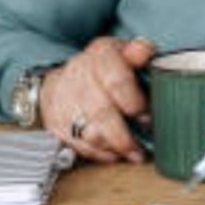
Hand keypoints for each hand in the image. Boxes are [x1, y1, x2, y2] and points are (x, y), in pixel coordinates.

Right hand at [41, 36, 155, 163]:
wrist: (65, 79)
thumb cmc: (105, 68)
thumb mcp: (124, 53)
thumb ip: (139, 52)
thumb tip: (144, 51)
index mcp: (100, 56)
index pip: (117, 81)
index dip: (135, 103)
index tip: (147, 116)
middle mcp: (79, 76)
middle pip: (102, 112)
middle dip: (125, 134)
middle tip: (141, 145)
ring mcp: (65, 101)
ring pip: (90, 133)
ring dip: (114, 147)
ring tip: (133, 152)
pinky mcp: (57, 123)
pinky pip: (79, 145)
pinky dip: (100, 153)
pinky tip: (114, 153)